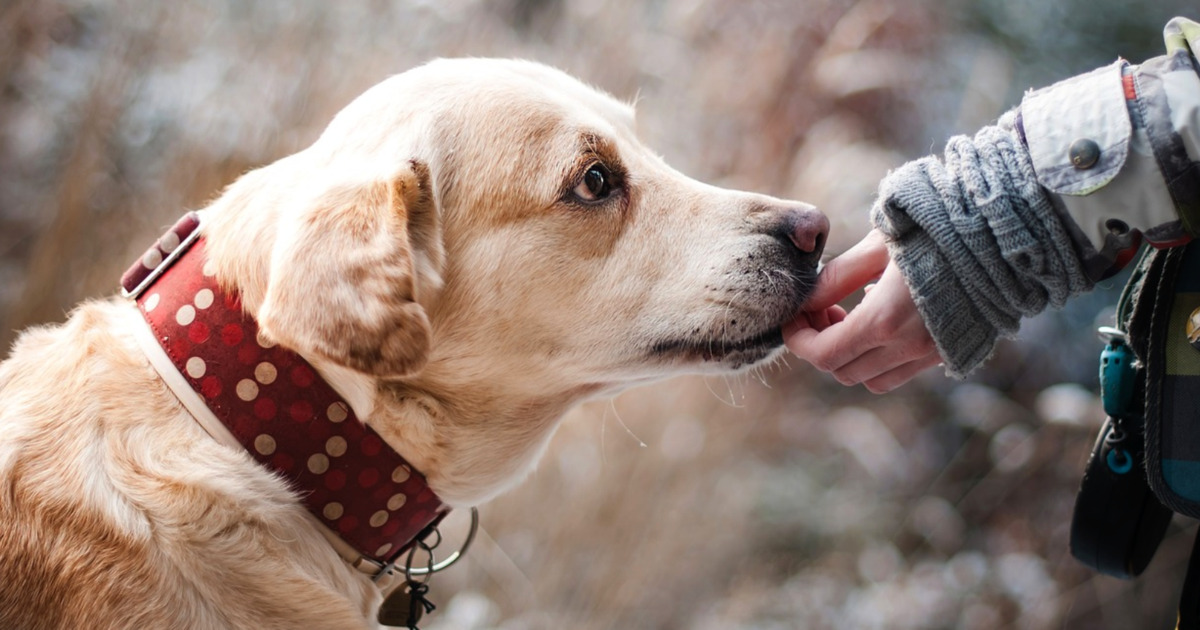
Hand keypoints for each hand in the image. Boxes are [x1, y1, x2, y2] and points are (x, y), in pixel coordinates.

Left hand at [785, 230, 941, 392]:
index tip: (793, 317)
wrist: (1004, 235)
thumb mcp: (879, 245)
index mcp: (885, 320)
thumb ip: (838, 277)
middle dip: (821, 345)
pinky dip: (880, 357)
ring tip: (849, 315)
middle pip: (842, 371)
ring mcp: (932, 354)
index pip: (823, 354)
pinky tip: (883, 318)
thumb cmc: (937, 229)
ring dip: (851, 356)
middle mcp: (908, 347)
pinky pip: (901, 372)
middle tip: (822, 309)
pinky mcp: (949, 352)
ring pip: (872, 379)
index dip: (799, 340)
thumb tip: (806, 299)